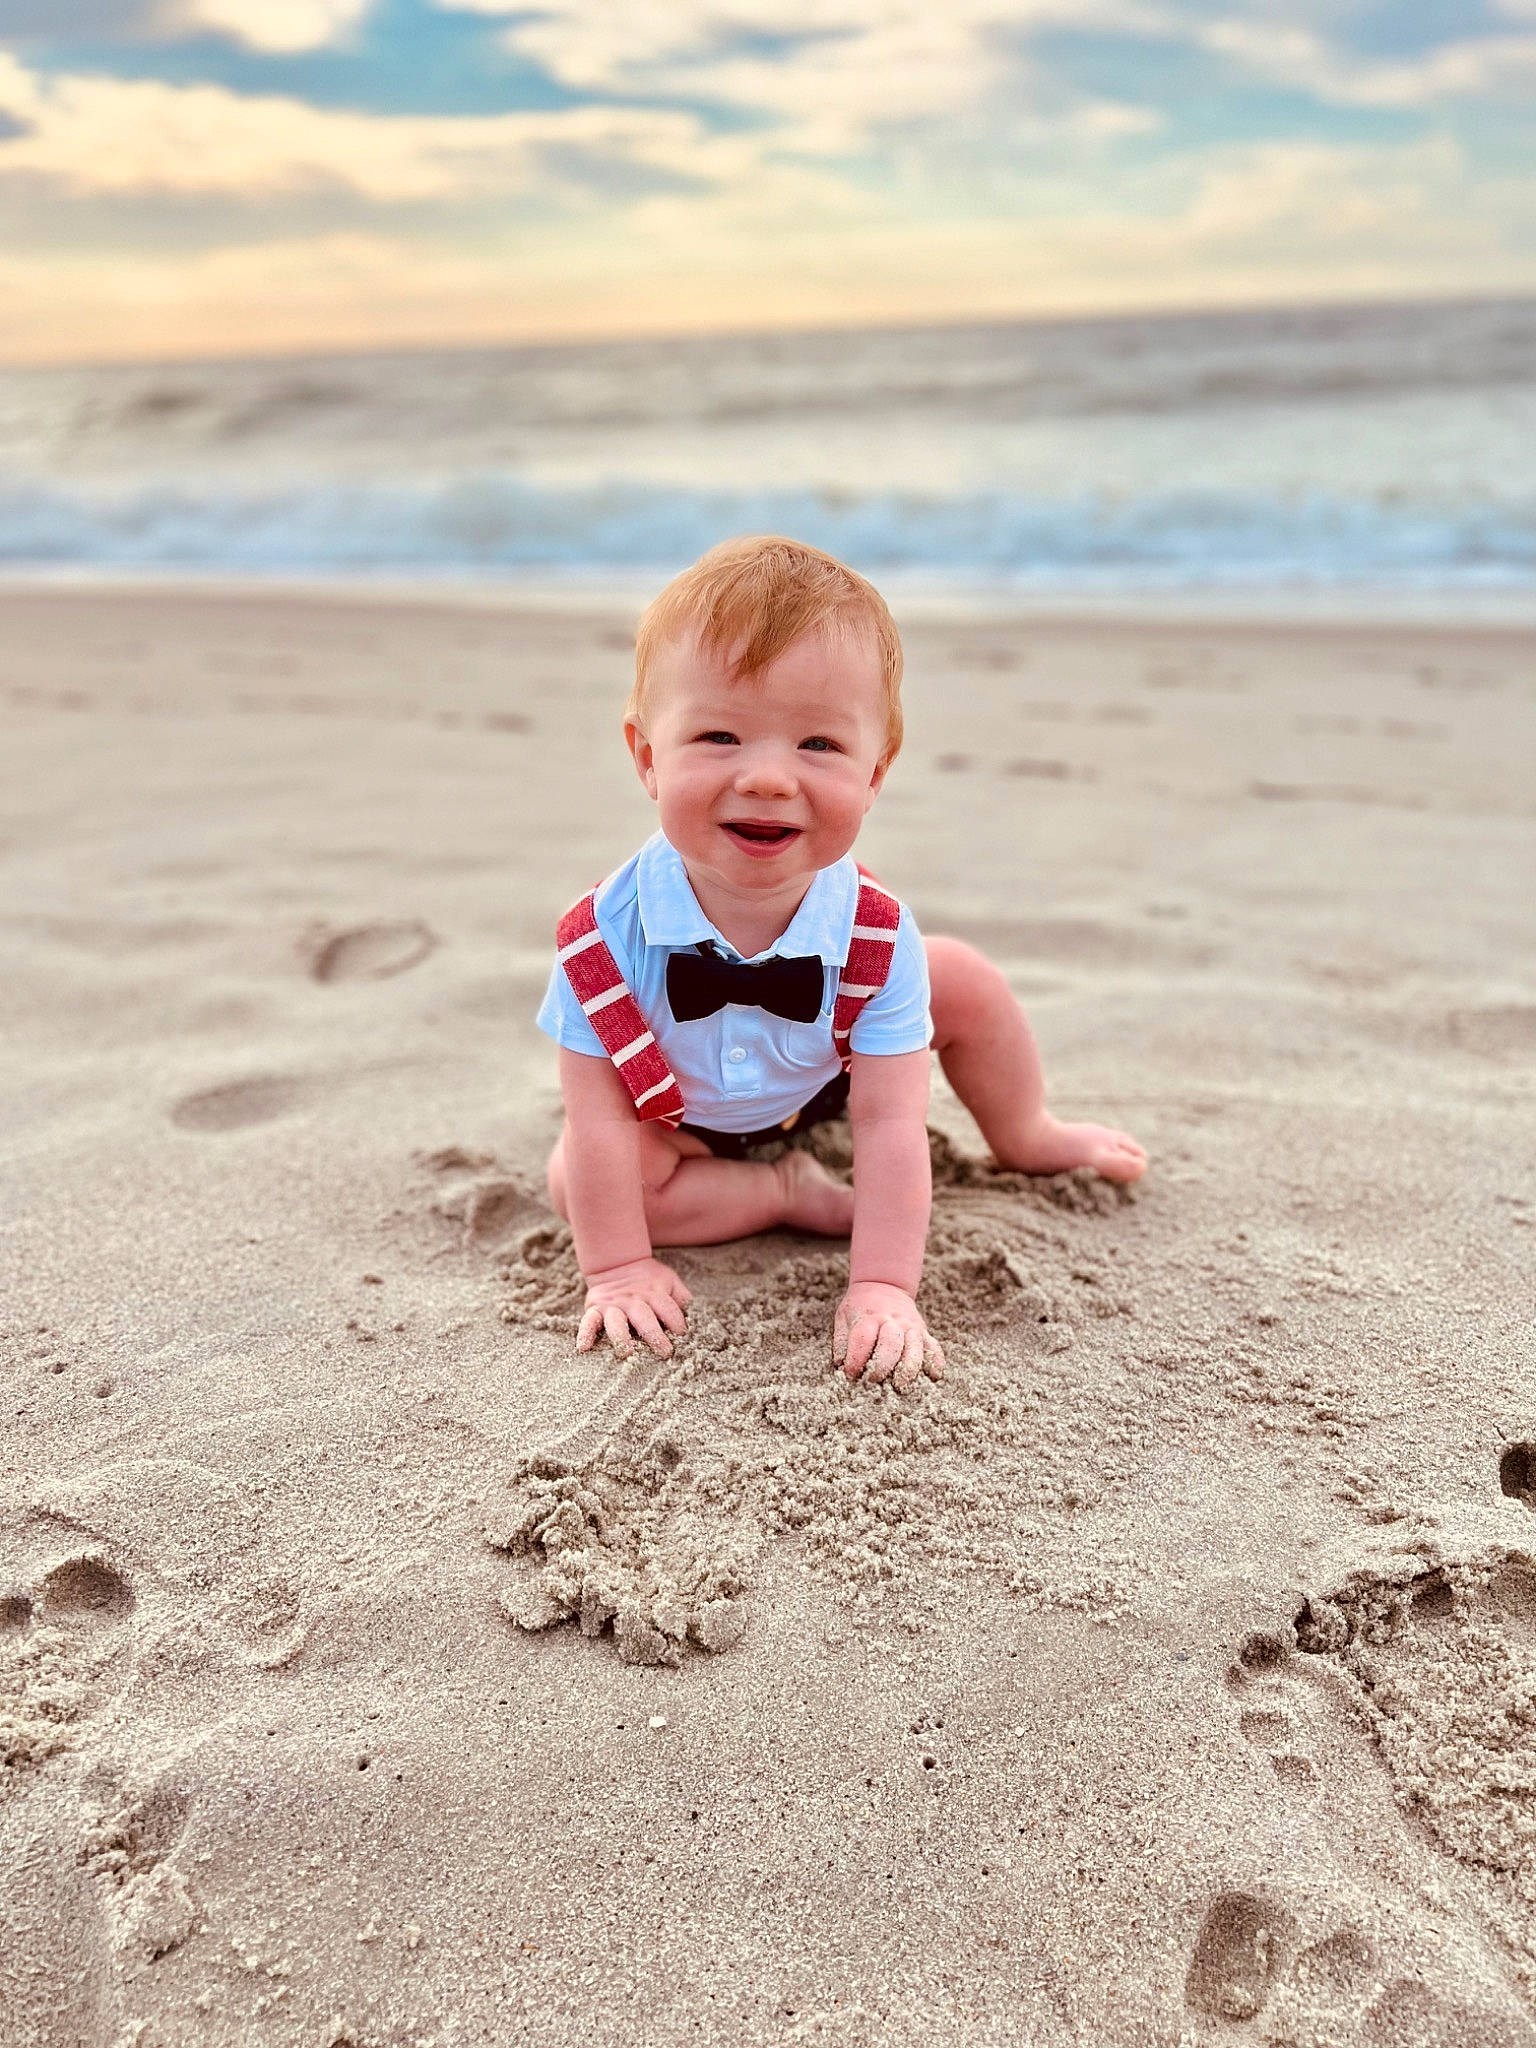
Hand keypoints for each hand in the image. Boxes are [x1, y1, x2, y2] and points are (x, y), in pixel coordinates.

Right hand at [577, 1257, 691, 1360]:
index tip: (683, 1337)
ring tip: (626, 1353)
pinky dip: (584, 1334)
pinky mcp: (594, 1309)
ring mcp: (613, 1305)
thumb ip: (681, 1298)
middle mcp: (633, 1300)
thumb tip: (699, 1318)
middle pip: (644, 1317)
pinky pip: (588, 1322)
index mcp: (654, 1293)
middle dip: (654, 1335)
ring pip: (616, 1322)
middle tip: (664, 1352)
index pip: (668, 1308)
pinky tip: (583, 1348)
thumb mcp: (669, 1282)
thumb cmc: (649, 1280)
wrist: (617, 1264)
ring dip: (621, 1337)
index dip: (677, 1322)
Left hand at [833, 1281, 943, 1392]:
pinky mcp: (923, 1332)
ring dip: (908, 1368)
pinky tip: (933, 1376)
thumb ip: (841, 1340)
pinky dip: (935, 1362)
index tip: (851, 1375)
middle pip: (891, 1345)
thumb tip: (840, 1364)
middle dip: (882, 1366)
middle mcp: (893, 1322)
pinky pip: (934, 1347)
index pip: (863, 1338)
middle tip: (873, 1381)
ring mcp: (911, 1326)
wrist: (884, 1284)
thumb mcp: (844, 1316)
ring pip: (914, 1348)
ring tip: (901, 1385)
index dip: (856, 1359)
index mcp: (870, 1317)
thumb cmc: (861, 1306)